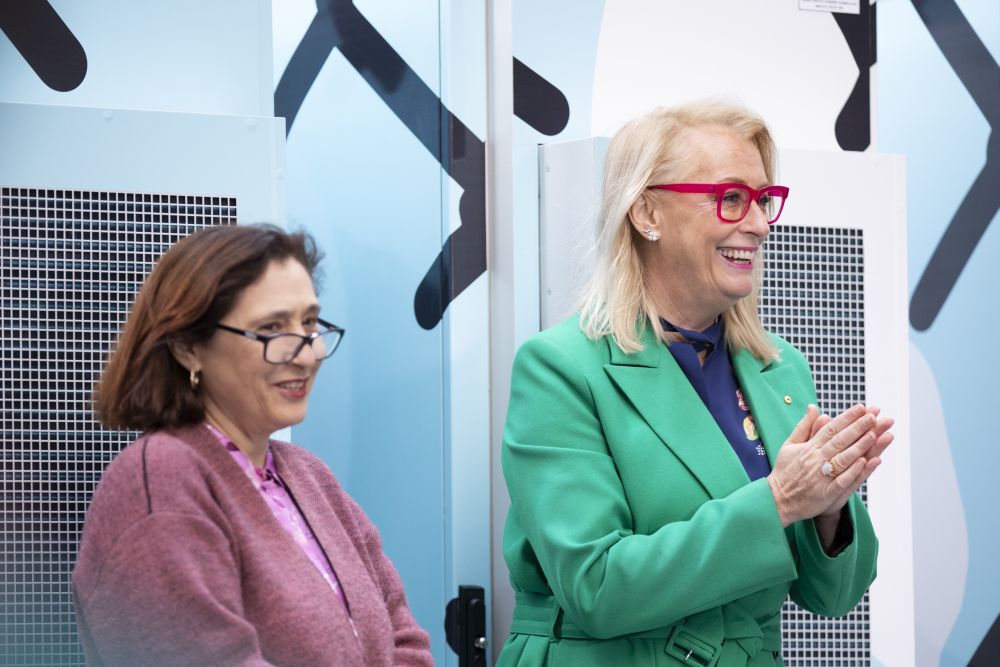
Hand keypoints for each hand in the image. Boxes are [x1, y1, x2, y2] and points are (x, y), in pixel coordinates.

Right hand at [766, 404, 878, 526]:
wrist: (777, 499)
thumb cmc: (785, 472)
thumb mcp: (789, 445)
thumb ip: (804, 426)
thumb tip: (813, 407)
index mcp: (808, 448)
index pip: (830, 429)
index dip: (846, 418)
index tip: (861, 408)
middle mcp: (815, 460)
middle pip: (839, 441)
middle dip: (857, 427)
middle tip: (872, 416)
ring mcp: (821, 476)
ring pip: (843, 458)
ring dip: (859, 446)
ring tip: (874, 434)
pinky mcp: (826, 493)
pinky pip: (842, 481)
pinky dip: (853, 471)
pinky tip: (865, 462)